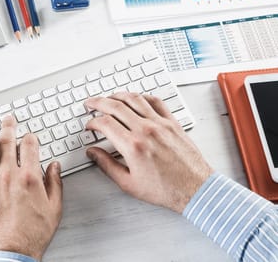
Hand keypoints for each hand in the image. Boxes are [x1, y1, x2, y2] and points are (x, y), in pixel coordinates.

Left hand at [0, 116, 62, 259]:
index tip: (29, 137)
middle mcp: (8, 176)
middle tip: (9, 120)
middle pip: (6, 140)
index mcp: (29, 178)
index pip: (29, 145)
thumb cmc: (31, 235)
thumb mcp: (54, 209)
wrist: (11, 254)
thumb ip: (55, 183)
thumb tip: (55, 166)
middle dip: (9, 126)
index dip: (30, 137)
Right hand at [84, 92, 212, 212]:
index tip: (90, 125)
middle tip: (91, 103)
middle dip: (99, 102)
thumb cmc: (165, 189)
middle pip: (116, 106)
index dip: (92, 122)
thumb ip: (107, 165)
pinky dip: (142, 96)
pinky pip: (155, 101)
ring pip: (134, 99)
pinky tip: (136, 98)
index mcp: (133, 146)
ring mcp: (160, 124)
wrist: (195, 189)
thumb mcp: (128, 183)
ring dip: (118, 95)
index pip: (105, 123)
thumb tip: (93, 153)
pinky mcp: (172, 123)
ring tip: (109, 98)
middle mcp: (146, 130)